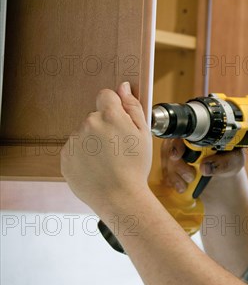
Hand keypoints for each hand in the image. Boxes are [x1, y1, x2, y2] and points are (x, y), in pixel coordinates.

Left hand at [60, 82, 151, 212]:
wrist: (120, 197)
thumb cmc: (136, 166)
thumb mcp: (143, 133)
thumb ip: (132, 106)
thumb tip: (123, 87)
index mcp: (109, 115)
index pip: (106, 95)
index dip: (115, 106)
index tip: (120, 121)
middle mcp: (88, 124)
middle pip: (96, 116)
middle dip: (106, 126)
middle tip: (118, 148)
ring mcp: (74, 141)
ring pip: (85, 133)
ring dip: (94, 142)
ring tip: (108, 161)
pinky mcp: (65, 157)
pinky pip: (75, 149)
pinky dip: (84, 156)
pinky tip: (97, 168)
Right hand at [161, 139, 245, 193]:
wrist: (225, 170)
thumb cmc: (230, 160)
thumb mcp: (233, 161)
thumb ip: (223, 163)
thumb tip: (205, 167)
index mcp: (202, 132)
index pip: (183, 133)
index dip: (176, 144)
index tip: (176, 156)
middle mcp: (187, 138)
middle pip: (170, 147)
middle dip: (177, 165)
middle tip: (190, 177)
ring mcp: (178, 150)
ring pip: (166, 160)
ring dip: (174, 175)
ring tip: (185, 186)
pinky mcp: (174, 163)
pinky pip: (166, 170)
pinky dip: (172, 180)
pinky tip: (180, 187)